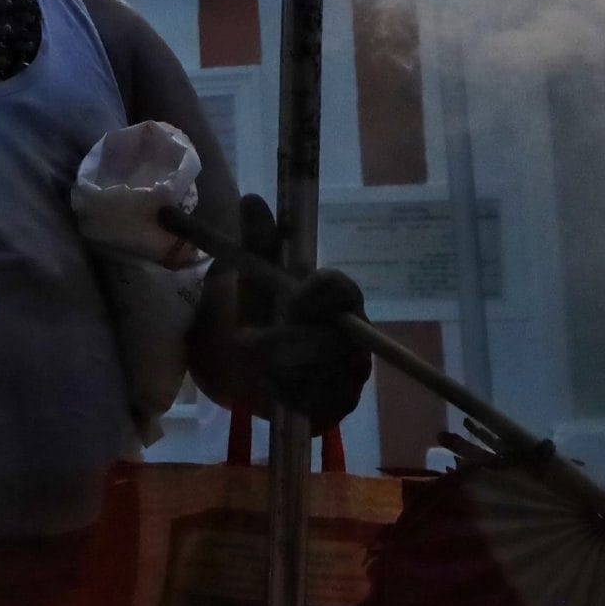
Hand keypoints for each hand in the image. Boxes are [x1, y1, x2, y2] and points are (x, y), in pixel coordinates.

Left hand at [231, 193, 371, 428]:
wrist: (265, 368)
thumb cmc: (268, 314)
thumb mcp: (257, 281)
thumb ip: (257, 244)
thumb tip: (251, 200)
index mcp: (340, 297)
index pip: (341, 288)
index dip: (317, 294)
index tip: (289, 299)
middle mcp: (356, 333)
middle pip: (328, 339)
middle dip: (282, 341)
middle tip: (248, 340)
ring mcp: (354, 373)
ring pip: (316, 374)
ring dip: (276, 369)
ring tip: (259, 362)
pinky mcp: (343, 405)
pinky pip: (314, 403)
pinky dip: (283, 394)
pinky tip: (272, 384)